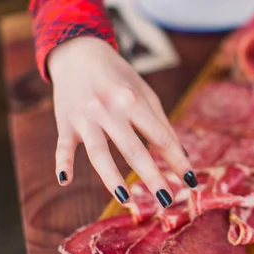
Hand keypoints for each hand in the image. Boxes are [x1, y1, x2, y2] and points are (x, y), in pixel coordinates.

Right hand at [48, 37, 193, 206]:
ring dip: (111, 176)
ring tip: (126, 199)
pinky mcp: (65, 122)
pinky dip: (62, 162)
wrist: (78, 53)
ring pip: (98, 152)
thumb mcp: (143, 92)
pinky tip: (65, 180)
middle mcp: (110, 109)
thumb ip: (160, 123)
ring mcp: (86, 117)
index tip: (190, 181)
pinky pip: (63, 145)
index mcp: (133, 100)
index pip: (160, 136)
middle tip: (166, 201)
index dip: (176, 159)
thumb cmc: (118, 77)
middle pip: (132, 148)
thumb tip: (181, 155)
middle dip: (150, 176)